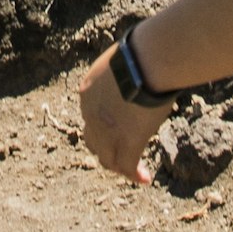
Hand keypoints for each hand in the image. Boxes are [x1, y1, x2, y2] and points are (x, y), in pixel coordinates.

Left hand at [76, 45, 170, 183]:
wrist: (144, 62)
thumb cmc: (141, 52)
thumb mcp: (123, 58)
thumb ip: (125, 68)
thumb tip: (142, 60)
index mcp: (88, 91)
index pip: (91, 115)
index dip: (104, 125)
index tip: (120, 126)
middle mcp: (91, 114)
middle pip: (93, 141)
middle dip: (107, 149)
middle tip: (123, 154)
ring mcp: (106, 131)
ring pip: (108, 158)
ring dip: (120, 166)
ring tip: (134, 171)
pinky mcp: (126, 142)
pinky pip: (127, 166)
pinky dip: (135, 175)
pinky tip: (144, 178)